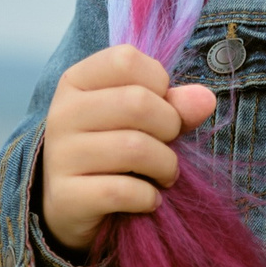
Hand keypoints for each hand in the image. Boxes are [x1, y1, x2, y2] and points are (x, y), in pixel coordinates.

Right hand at [41, 45, 217, 254]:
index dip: (158, 82)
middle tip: (168, 145)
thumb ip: (173, 104)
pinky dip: (148, 197)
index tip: (160, 105)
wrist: (72, 205)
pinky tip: (148, 199)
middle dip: (169, 126)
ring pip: (134, 148)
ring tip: (164, 174)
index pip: (126, 60)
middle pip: (136, 103)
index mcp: (76, 81)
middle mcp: (62, 113)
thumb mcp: (142, 119)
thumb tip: (205, 99)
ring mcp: (60, 155)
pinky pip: (123, 191)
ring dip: (165, 166)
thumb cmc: (112, 150)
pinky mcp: (65, 196)